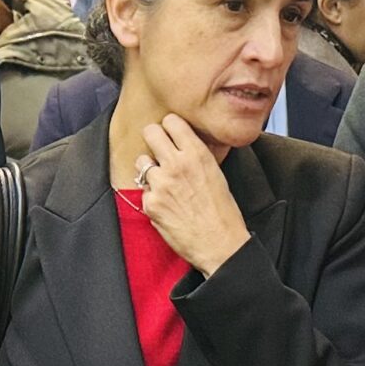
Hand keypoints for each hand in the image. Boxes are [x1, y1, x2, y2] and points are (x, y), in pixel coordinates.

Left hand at [137, 115, 250, 276]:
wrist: (220, 244)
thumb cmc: (223, 212)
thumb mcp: (216, 173)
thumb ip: (196, 155)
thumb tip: (181, 143)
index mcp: (197, 154)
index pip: (171, 121)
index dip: (169, 128)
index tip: (171, 136)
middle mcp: (177, 164)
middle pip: (150, 132)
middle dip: (153, 140)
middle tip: (159, 151)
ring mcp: (161, 184)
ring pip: (141, 161)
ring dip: (149, 169)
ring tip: (164, 183)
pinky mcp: (150, 203)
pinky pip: (143, 190)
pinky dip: (151, 196)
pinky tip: (166, 206)